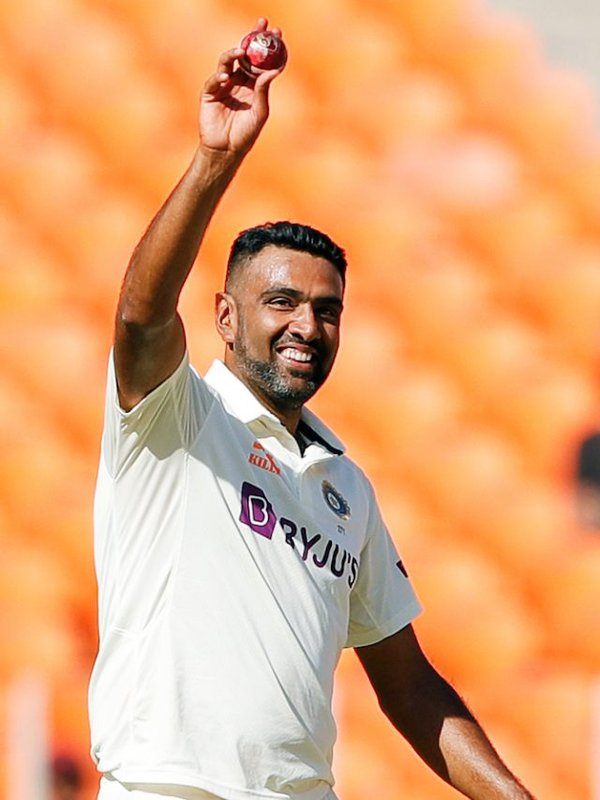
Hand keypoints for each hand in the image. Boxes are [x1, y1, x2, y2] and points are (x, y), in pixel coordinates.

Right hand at [199, 18, 284, 156]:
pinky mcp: (209, 94)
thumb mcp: (260, 111)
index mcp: (252, 85)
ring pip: (227, 62)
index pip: (260, 60)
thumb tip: (273, 70)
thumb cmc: (246, 134)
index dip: (267, 45)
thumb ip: (263, 90)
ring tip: (240, 51)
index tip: (276, 32)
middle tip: (260, 25)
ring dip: (233, 54)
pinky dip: (219, 77)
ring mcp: (222, 85)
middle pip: (244, 55)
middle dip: (251, 38)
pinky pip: (213, 81)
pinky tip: (225, 77)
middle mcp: (237, 81)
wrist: (226, 150)